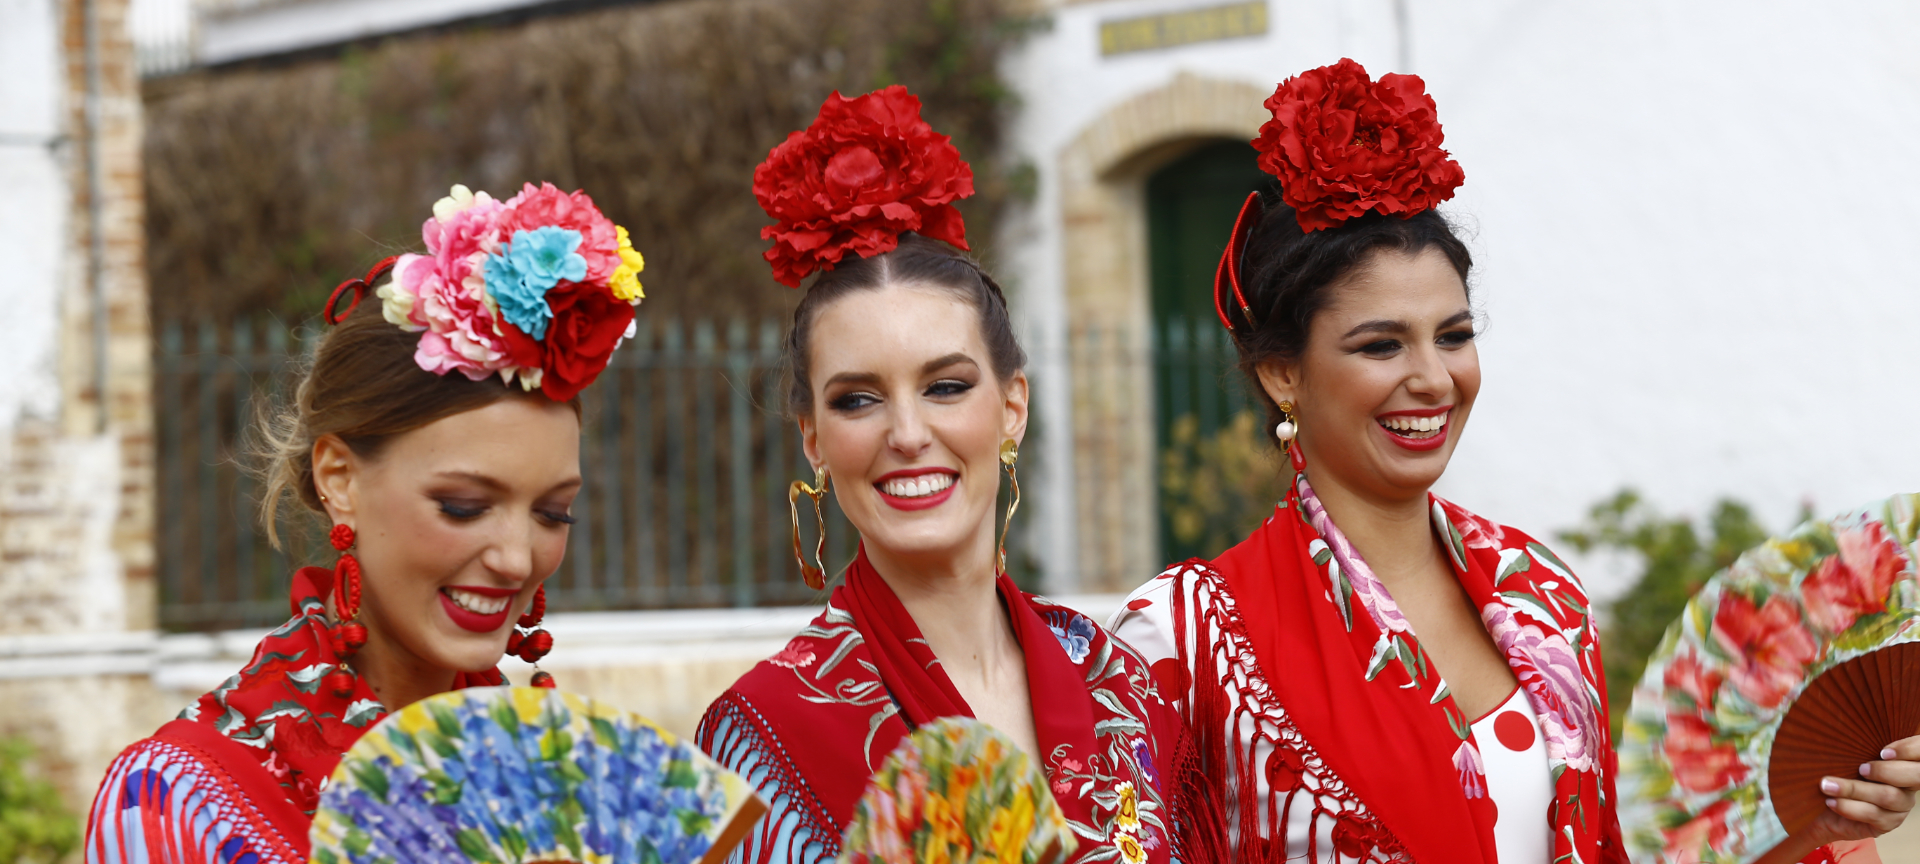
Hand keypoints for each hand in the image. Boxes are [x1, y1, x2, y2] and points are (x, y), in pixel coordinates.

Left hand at [1801, 735, 1919, 844]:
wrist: (1825, 805)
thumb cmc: (1838, 769)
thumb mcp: (1847, 752)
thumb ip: (1857, 741)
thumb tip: (1842, 718)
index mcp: (1904, 760)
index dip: (1910, 749)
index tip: (1883, 751)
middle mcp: (1909, 782)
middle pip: (1915, 776)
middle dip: (1885, 771)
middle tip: (1860, 768)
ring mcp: (1902, 804)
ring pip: (1887, 796)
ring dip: (1853, 789)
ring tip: (1827, 785)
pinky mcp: (1889, 822)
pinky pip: (1873, 815)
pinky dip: (1849, 807)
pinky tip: (1831, 801)